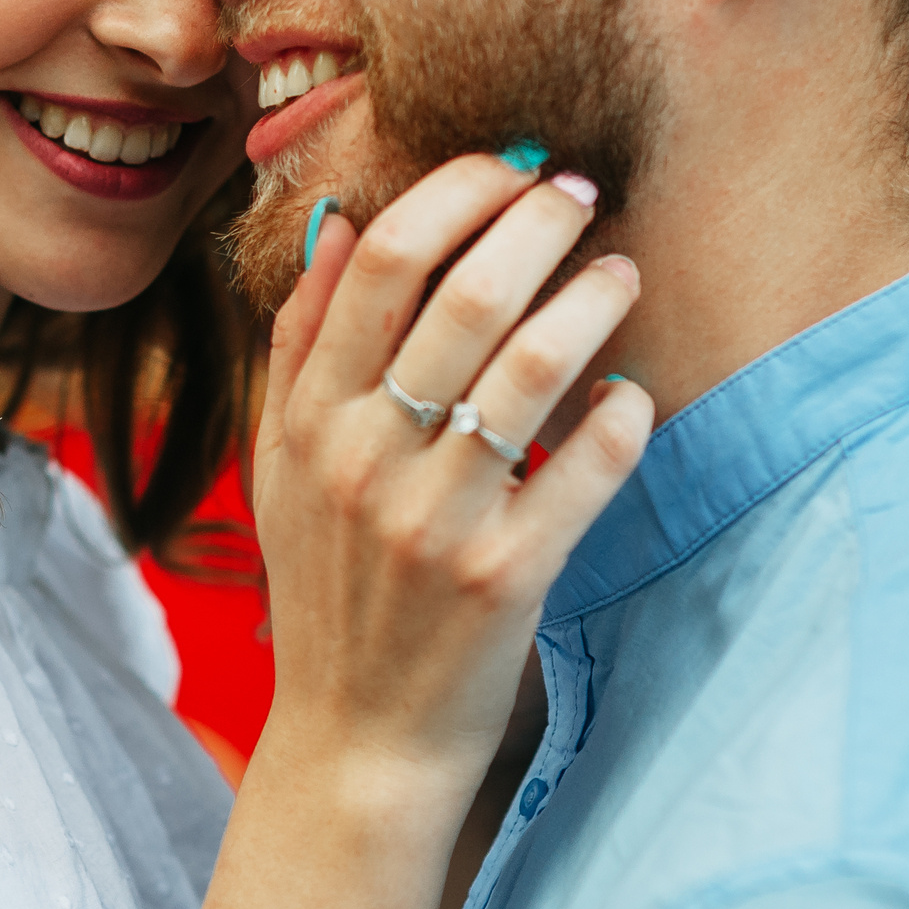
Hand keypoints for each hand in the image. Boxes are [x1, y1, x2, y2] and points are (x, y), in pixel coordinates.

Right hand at [251, 153, 655, 806]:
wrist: (355, 739)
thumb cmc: (327, 588)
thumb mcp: (278, 464)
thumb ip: (300, 343)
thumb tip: (340, 221)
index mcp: (309, 418)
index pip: (381, 259)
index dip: (455, 191)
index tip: (506, 169)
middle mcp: (365, 459)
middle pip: (465, 292)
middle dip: (538, 219)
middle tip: (583, 194)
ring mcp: (436, 520)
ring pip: (536, 368)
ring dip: (594, 297)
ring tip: (619, 273)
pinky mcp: (506, 578)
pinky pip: (586, 471)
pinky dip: (621, 414)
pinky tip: (630, 392)